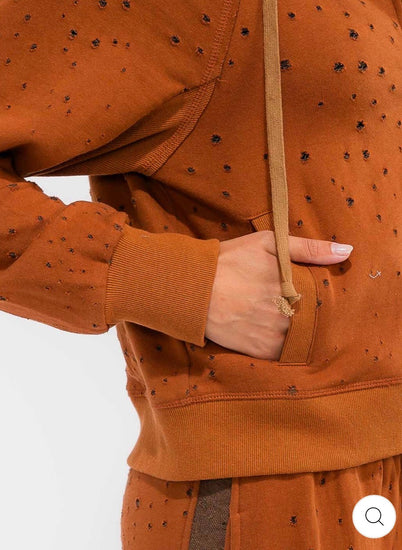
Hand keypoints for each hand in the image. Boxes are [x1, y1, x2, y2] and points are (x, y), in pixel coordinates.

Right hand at [205, 231, 352, 359]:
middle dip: (311, 314)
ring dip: (299, 331)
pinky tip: (273, 331)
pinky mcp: (259, 351)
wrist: (192, 289)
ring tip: (283, 317)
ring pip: (301, 338)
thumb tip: (347, 252)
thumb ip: (308, 248)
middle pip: (315, 319)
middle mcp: (288, 314)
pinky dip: (284, 345)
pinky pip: (284, 353)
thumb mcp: (267, 243)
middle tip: (294, 304)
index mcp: (295, 286)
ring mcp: (274, 335)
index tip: (317, 293)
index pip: (326, 298)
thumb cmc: (230, 261)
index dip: (324, 297)